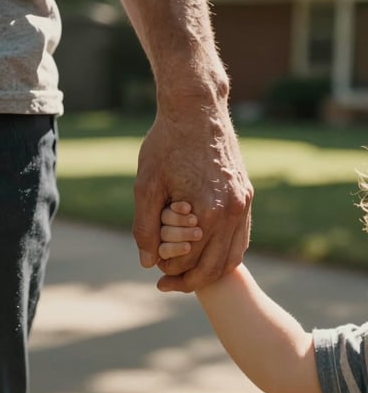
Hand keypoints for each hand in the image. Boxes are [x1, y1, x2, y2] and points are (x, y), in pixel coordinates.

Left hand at [133, 101, 252, 292]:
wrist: (197, 109)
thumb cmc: (167, 144)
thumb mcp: (146, 186)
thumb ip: (145, 228)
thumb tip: (148, 263)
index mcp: (208, 212)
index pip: (188, 261)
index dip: (168, 271)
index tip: (155, 271)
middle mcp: (232, 212)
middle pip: (214, 266)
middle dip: (190, 280)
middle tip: (168, 284)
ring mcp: (244, 205)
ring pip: (232, 257)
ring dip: (210, 271)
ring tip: (188, 275)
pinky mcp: (247, 197)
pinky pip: (241, 238)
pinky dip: (226, 254)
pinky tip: (208, 254)